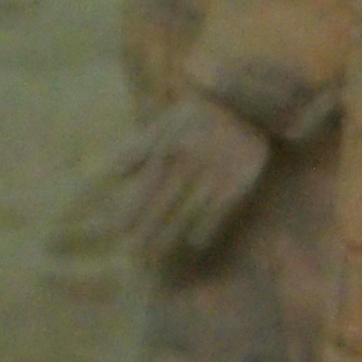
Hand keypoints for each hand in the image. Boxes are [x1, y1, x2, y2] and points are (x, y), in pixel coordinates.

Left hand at [107, 92, 271, 268]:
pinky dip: (207, 228)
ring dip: (171, 235)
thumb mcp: (166, 122)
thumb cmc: (200, 115)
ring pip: (188, 212)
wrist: (247, 104)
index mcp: (166, 149)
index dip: (129, 209)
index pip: (143, 187)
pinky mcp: (239, 182)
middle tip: (134, 254)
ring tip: (157, 257)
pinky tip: (196, 244)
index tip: (116, 231)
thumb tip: (113, 172)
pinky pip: (220, 211)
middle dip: (147, 230)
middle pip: (163, 205)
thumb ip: (141, 147)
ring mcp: (214, 175)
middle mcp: (188, 164)